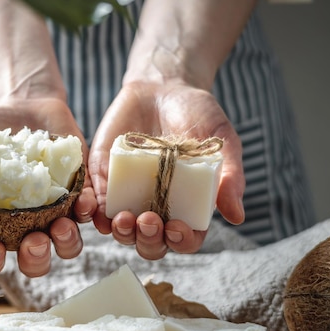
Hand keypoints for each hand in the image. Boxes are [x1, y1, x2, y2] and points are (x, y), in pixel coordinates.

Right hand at [0, 99, 96, 276]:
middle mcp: (28, 226)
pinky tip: (84, 202)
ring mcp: (57, 212)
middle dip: (36, 259)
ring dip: (67, 242)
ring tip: (62, 227)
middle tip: (34, 242)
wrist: (19, 107)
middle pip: (35, 259)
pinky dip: (89, 211)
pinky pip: (89, 211)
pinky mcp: (80, 192)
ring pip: (67, 243)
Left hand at [89, 80, 244, 258]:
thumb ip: (229, 177)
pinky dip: (92, 210)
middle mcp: (157, 207)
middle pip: (150, 242)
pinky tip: (94, 208)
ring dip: (120, 232)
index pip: (185, 238)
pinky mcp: (103, 179)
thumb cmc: (198, 114)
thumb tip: (236, 216)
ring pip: (120, 230)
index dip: (181, 241)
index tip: (178, 227)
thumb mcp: (221, 141)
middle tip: (149, 220)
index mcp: (187, 206)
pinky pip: (94, 202)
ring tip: (124, 219)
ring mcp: (129, 195)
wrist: (163, 88)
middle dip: (148, 240)